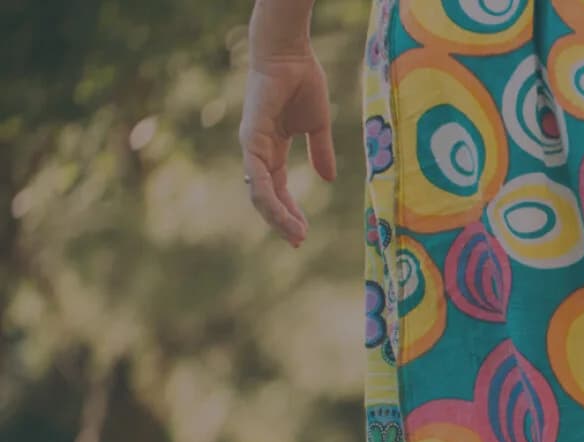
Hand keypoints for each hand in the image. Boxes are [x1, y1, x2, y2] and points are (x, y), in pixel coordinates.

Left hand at [240, 52, 336, 246]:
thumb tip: (328, 179)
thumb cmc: (303, 82)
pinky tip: (284, 215)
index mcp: (272, 149)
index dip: (290, 211)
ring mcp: (252, 146)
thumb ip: (321, 153)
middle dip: (282, 221)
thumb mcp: (317, 126)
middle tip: (299, 241)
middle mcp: (258, 151)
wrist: (291, 55)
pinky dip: (270, 198)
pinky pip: (258, 177)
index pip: (277, 189)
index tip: (303, 233)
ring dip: (277, 217)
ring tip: (296, 235)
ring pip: (260, 193)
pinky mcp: (252, 139)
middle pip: (266, 196)